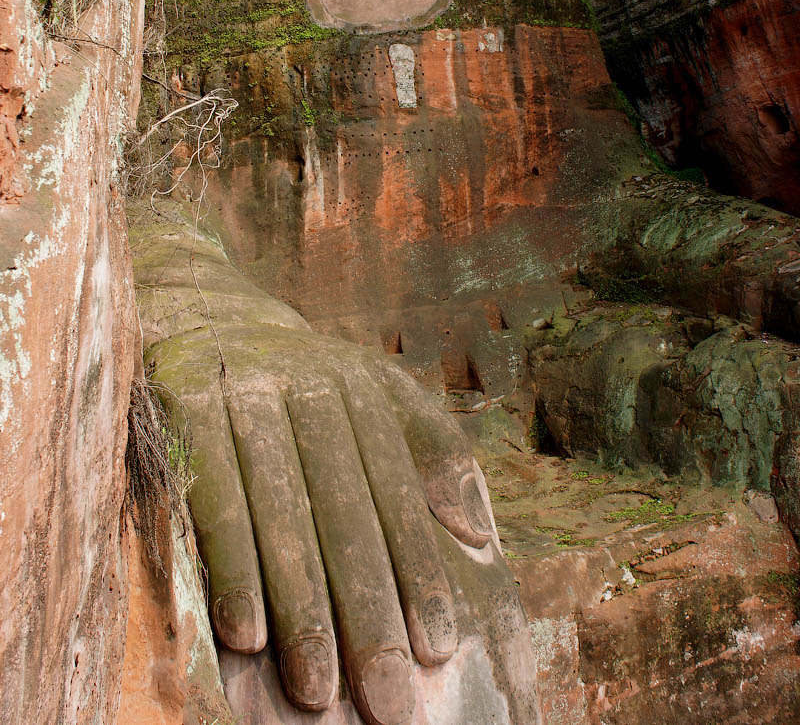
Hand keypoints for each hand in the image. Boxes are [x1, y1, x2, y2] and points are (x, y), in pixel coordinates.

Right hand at [147, 322, 495, 724]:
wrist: (206, 315)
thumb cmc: (307, 380)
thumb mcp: (378, 392)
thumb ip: (432, 452)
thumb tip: (476, 533)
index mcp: (361, 390)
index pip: (396, 494)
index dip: (419, 572)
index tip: (438, 649)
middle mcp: (309, 389)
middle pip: (344, 514)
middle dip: (368, 612)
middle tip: (389, 699)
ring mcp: (245, 398)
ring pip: (281, 517)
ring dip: (301, 608)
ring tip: (319, 690)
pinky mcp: (188, 412)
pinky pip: (213, 501)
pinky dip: (233, 567)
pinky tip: (247, 634)